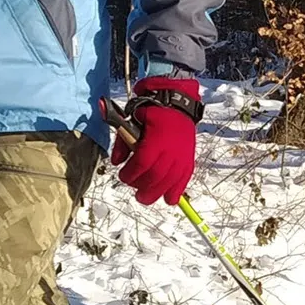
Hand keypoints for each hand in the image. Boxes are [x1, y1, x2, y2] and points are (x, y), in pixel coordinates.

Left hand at [111, 76, 201, 205]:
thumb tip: (115, 161)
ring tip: (145, 198)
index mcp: (156, 139)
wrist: (178, 104)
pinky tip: (168, 199)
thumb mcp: (132, 120)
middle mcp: (171, 149)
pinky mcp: (189, 160)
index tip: (122, 176)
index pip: (142, 163)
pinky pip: (184, 179)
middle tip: (133, 190)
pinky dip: (176, 191)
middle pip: (156, 176)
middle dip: (142, 187)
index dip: (131, 174)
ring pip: (170, 181)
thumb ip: (122, 142)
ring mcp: (182, 156)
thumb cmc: (153, 112)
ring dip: (156, 193)